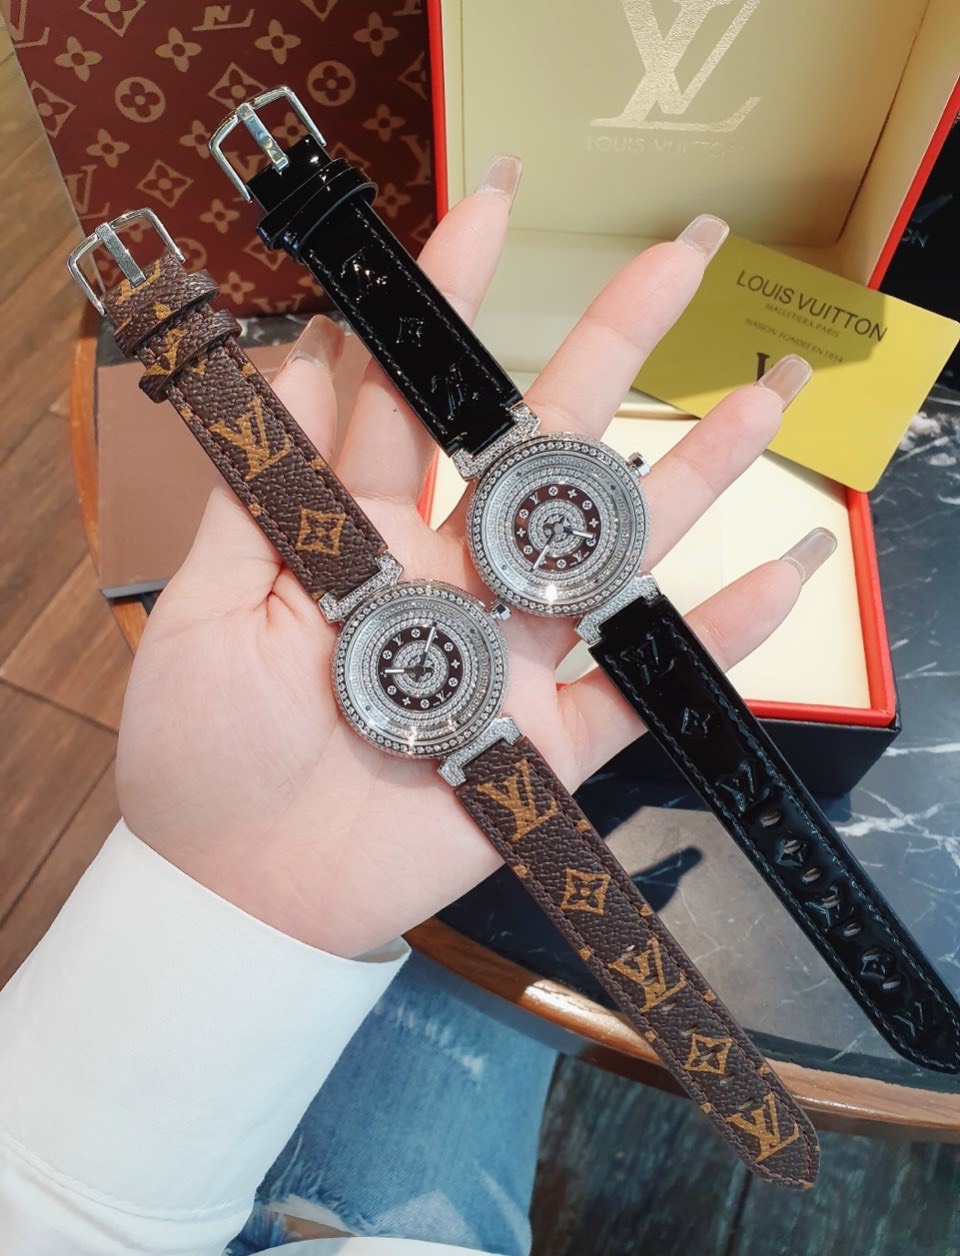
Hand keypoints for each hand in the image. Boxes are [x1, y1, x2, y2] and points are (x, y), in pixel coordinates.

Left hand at [116, 160, 824, 957]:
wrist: (241, 894)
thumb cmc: (202, 755)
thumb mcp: (204, 612)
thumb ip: (254, 498)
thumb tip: (295, 364)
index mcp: (361, 538)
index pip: (413, 403)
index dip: (447, 310)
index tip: (489, 212)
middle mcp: (448, 580)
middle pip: (539, 450)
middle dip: (608, 351)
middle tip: (678, 260)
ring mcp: (508, 657)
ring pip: (611, 552)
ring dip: (693, 477)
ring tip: (766, 397)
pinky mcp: (545, 744)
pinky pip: (639, 689)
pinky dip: (713, 642)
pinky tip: (781, 577)